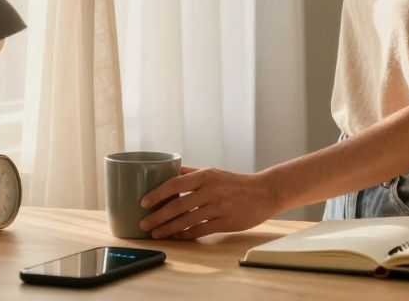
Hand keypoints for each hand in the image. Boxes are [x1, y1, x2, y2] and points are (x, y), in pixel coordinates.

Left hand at [138, 166, 282, 240]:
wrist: (265, 192)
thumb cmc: (236, 182)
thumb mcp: (215, 172)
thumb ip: (192, 173)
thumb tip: (169, 170)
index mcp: (206, 175)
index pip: (175, 184)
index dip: (157, 194)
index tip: (143, 202)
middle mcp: (211, 191)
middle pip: (178, 206)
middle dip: (157, 216)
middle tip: (144, 223)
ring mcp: (219, 208)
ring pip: (187, 221)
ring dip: (168, 229)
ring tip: (155, 233)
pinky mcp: (225, 223)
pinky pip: (200, 231)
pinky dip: (185, 235)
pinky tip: (176, 237)